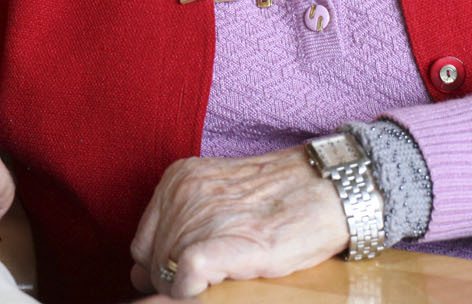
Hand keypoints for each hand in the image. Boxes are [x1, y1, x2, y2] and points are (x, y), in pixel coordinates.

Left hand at [129, 148, 350, 298]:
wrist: (329, 190)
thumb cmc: (282, 198)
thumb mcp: (220, 195)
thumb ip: (183, 222)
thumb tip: (144, 275)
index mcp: (176, 180)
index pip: (143, 244)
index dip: (161, 268)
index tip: (183, 278)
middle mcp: (180, 195)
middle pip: (152, 263)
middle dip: (174, 282)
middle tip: (210, 282)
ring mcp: (199, 217)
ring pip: (165, 276)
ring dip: (188, 289)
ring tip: (224, 278)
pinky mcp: (220, 242)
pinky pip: (184, 277)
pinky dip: (192, 291)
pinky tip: (215, 287)